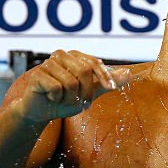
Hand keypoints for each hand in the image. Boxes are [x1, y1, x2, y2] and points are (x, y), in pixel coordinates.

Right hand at [17, 50, 131, 122]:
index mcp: (76, 56)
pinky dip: (56, 98)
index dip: (104, 76)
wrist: (42, 112)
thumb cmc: (66, 100)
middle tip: (80, 101)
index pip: (95, 63)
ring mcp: (48, 63)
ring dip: (70, 98)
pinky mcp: (37, 75)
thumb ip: (108, 82)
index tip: (111, 88)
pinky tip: (51, 97)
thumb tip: (129, 73)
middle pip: (84, 71)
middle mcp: (62, 55)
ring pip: (71, 82)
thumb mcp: (91, 92)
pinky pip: (56, 88)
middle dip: (86, 92)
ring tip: (63, 99)